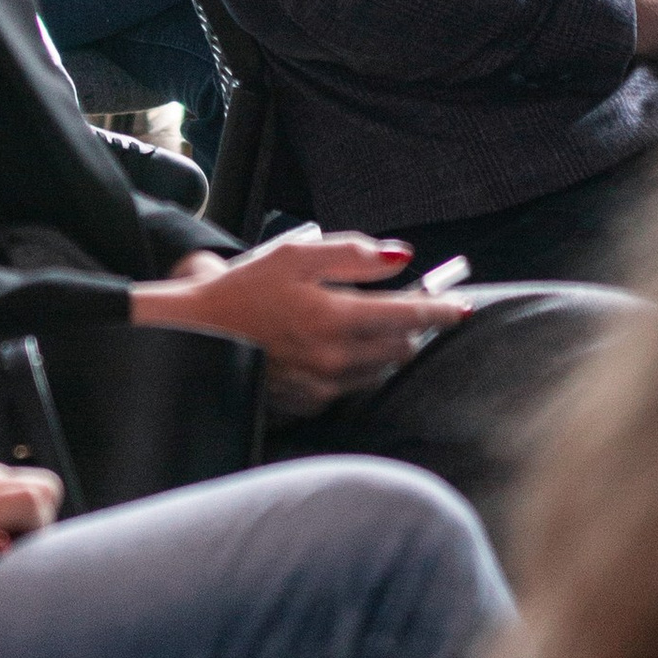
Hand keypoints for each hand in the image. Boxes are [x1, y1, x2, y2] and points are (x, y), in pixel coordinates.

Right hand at [129, 232, 466, 400]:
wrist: (195, 335)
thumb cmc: (243, 289)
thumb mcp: (294, 254)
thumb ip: (352, 254)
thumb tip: (400, 257)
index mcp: (335, 317)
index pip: (409, 315)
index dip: (441, 309)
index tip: (462, 306)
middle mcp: (335, 358)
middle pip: (401, 345)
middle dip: (407, 325)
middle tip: (395, 304)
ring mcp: (323, 386)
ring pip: (381, 368)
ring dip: (382, 347)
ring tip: (356, 323)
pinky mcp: (311, 403)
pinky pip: (352, 386)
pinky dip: (354, 367)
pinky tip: (329, 348)